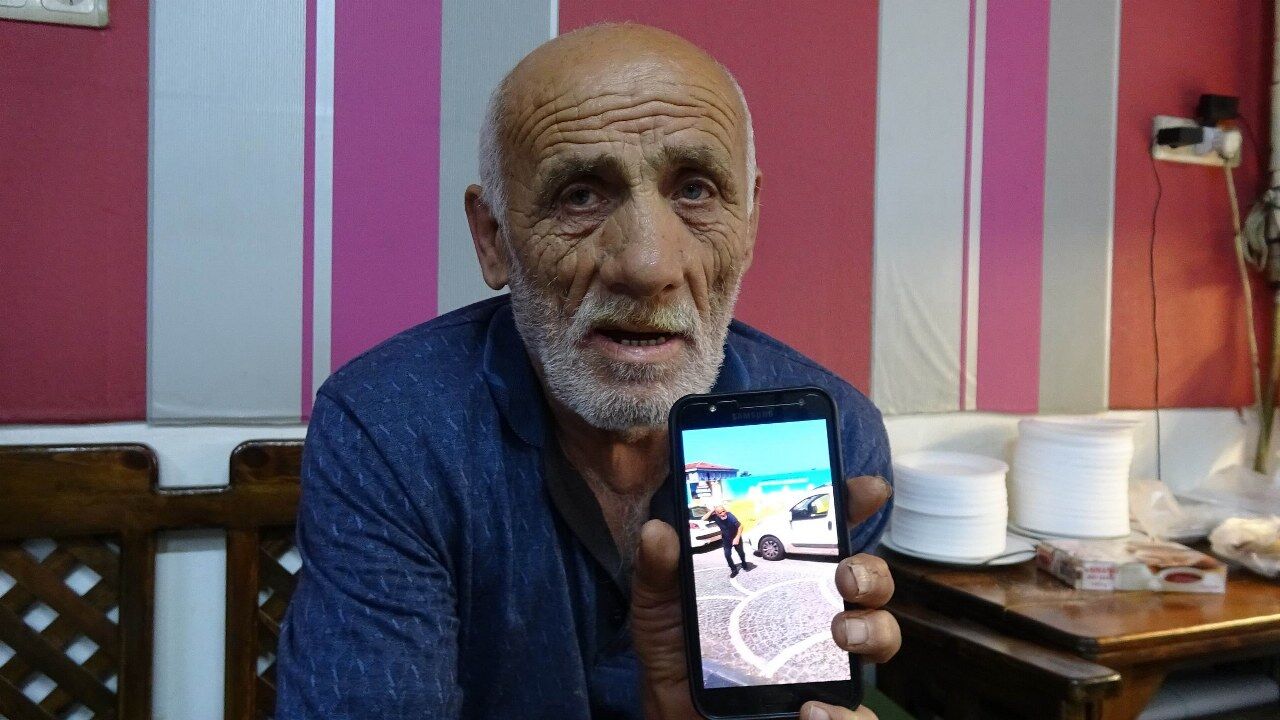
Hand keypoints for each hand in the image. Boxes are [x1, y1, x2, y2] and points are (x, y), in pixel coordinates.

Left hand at [632, 475, 897, 719]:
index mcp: (785, 578)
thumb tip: (658, 531)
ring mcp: (827, 661)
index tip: (867, 490)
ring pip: (882, 637)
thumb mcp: (661, 607)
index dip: (854, 505)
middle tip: (845, 577)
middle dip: (872, 571)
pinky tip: (812, 710)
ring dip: (875, 630)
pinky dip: (846, 715)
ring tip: (841, 635)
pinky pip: (860, 713)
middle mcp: (816, 613)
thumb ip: (659, 571)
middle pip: (873, 581)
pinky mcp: (826, 709)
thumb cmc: (678, 655)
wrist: (675, 715)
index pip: (829, 534)